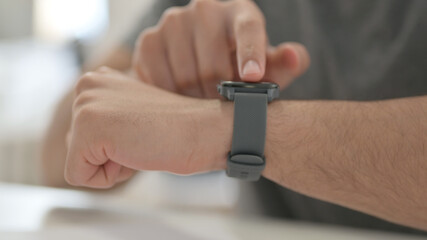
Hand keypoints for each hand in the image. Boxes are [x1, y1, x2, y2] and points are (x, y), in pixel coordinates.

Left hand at [65, 67, 230, 187]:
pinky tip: (134, 153)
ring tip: (139, 143)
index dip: (114, 144)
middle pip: (76, 147)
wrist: (203, 131)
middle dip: (108, 155)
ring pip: (78, 161)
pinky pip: (79, 176)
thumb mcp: (132, 113)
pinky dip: (108, 178)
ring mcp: (85, 104)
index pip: (82, 133)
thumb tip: (78, 138)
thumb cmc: (176, 128)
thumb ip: (106, 118)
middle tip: (141, 138)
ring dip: (111, 164)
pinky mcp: (87, 128)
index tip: (141, 131)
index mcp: (97, 79)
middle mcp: (86, 85)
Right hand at [133, 0, 309, 97]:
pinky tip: (180, 98)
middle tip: (222, 111)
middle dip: (219, 97)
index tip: (253, 77)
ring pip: (185, 77)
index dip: (251, 54)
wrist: (200, 65)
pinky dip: (170, 98)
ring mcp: (172, 23)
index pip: (248, 29)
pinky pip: (158, 81)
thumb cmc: (240, 68)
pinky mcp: (148, 41)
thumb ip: (282, 66)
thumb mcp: (266, 70)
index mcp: (239, 12)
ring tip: (202, 104)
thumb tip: (294, 56)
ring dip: (194, 101)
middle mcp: (204, 10)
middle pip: (213, 66)